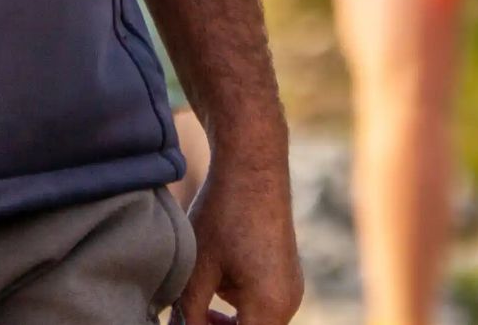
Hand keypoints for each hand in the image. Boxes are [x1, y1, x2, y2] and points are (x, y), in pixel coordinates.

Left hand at [174, 157, 301, 324]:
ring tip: (197, 304)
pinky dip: (239, 308)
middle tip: (186, 320)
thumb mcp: (198, 270)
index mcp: (269, 307)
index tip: (186, 324)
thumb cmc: (223, 215)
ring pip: (256, 323)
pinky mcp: (287, 277)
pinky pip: (263, 307)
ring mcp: (291, 290)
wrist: (252, 168)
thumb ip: (190, 314)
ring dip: (228, 323)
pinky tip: (215, 286)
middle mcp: (288, 303)